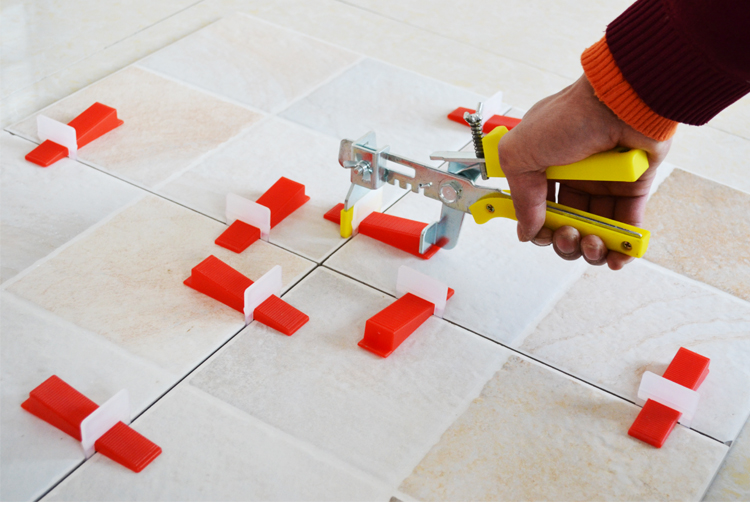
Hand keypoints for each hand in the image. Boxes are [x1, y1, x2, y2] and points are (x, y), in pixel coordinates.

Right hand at [496, 75, 671, 269]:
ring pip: (594, 230)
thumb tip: (527, 230)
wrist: (620, 102)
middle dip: (563, 241)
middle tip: (566, 237)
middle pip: (565, 223)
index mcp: (544, 165)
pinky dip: (621, 247)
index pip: (537, 207)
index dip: (537, 226)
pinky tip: (614, 258)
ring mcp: (605, 183)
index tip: (538, 233)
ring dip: (590, 247)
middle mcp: (574, 175)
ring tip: (591, 243)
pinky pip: (626, 226)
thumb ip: (520, 198)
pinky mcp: (634, 188)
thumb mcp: (521, 155)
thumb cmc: (571, 117)